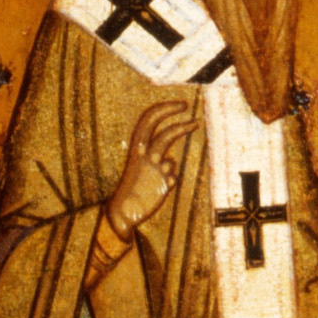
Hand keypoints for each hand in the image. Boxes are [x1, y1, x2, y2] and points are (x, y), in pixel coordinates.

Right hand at [104, 96, 193, 237]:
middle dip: (174, 116)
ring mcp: (154, 170)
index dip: (163, 110)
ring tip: (194, 123)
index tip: (179, 105)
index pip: (147, 121)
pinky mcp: (163, 184)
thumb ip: (152, 160)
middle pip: (161, 132)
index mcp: (135, 149)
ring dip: (182, 130)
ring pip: (169, 149)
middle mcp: (144, 157)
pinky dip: (170, 177)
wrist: (123, 211)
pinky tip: (159, 185)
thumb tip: (171, 159)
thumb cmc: (133, 187)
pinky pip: (173, 174)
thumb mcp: (138, 168)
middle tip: (187, 107)